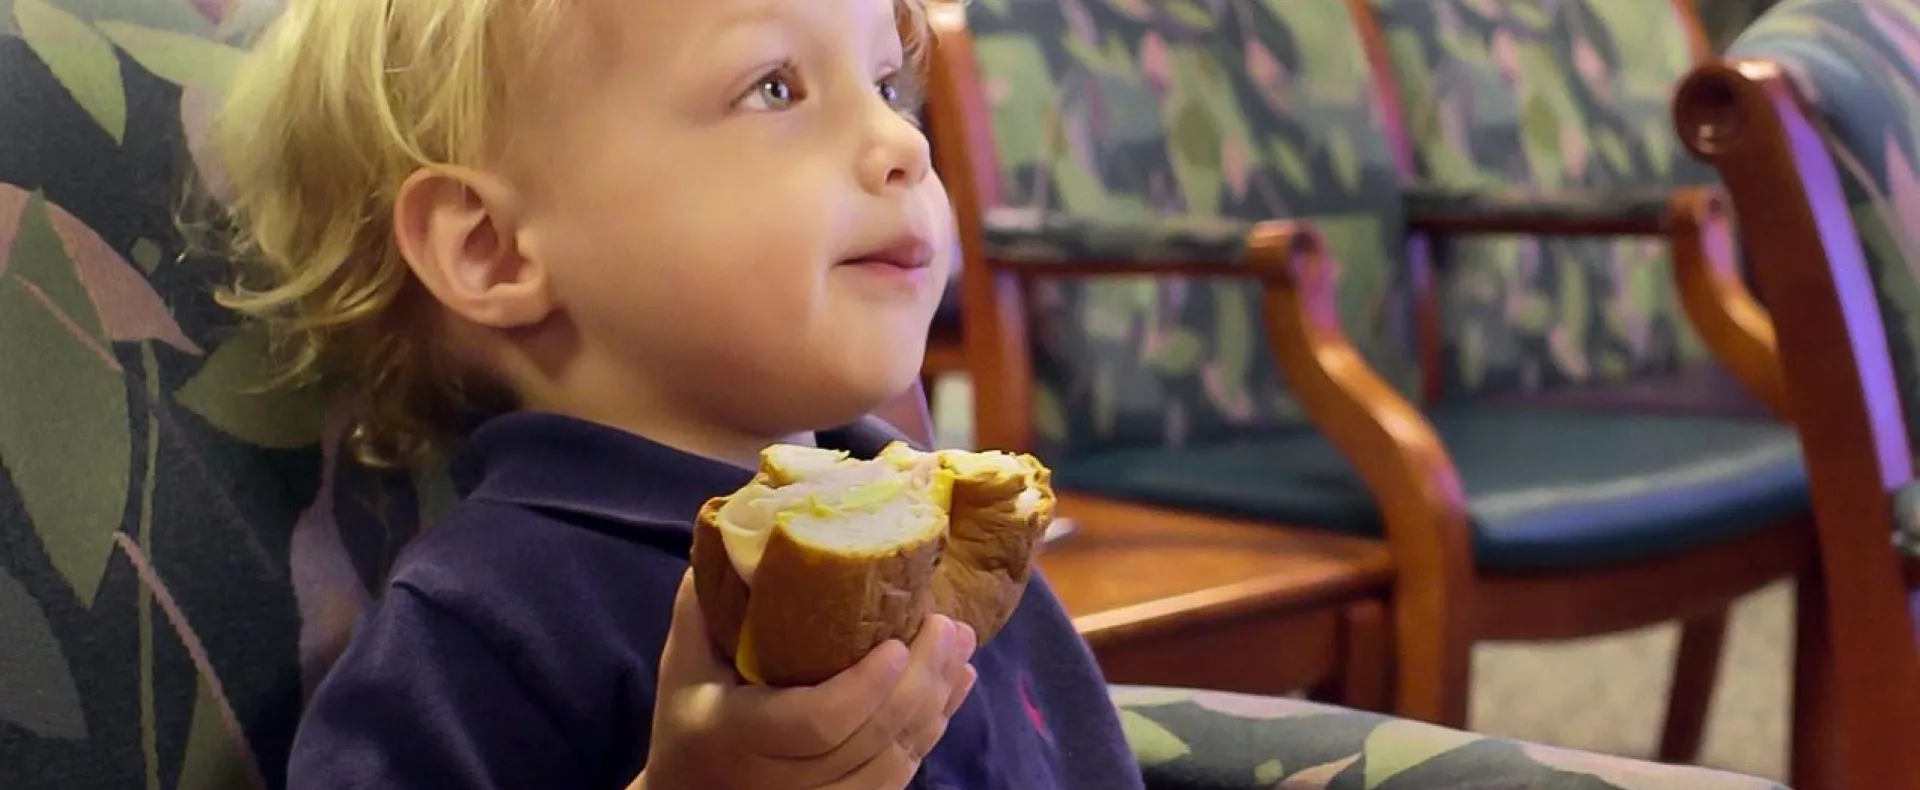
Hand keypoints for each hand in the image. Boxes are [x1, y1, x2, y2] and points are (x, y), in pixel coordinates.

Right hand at [633, 572, 977, 789]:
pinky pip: (899, 775)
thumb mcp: (683, 664)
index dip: (864, 688)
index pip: (817, 721)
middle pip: (872, 738)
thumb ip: (706, 605)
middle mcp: (786, 778)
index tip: (895, 642)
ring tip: (959, 645)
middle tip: (947, 624)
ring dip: (937, 701)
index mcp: (743, 734)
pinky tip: (953, 687)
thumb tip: (743, 532)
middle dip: (920, 680)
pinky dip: (933, 729)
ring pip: (894, 760)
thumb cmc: (688, 721)